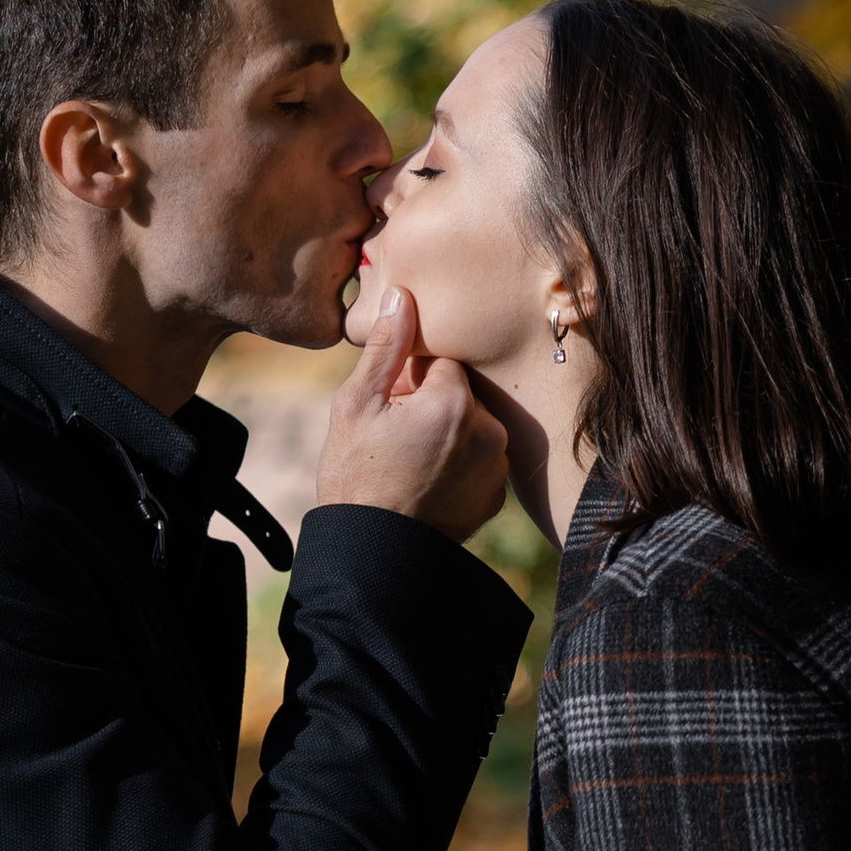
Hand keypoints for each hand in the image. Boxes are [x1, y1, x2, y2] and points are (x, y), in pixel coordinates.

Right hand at [314, 287, 508, 543]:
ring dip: (448, 435)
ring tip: (409, 463)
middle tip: (394, 437)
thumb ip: (386, 348)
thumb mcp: (356, 405)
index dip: (409, 380)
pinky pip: (479, 462)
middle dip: (431, 406)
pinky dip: (459, 466)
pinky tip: (427, 483)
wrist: (373, 555)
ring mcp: (496, 467)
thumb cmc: (354, 477)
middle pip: (460, 394)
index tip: (389, 407)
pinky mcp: (496, 497)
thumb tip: (402, 295)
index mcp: (454, 401)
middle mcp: (488, 430)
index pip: (441, 362)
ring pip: (472, 427)